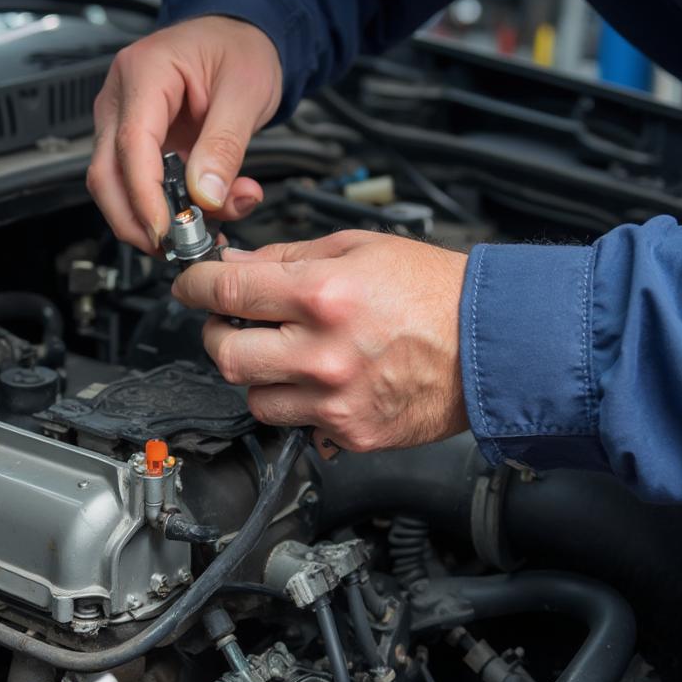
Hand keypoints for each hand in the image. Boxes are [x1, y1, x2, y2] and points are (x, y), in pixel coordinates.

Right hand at [87, 16, 282, 251]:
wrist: (241, 36)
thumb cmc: (240, 49)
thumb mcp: (246, 93)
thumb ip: (225, 146)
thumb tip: (206, 195)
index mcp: (144, 72)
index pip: (131, 144)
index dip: (144, 195)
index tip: (166, 229)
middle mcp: (121, 97)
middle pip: (106, 173)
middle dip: (135, 220)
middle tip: (175, 246)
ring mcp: (122, 120)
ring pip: (115, 184)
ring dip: (150, 218)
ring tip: (197, 231)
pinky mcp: (135, 141)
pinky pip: (137, 183)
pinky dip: (162, 207)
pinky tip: (197, 216)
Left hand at [171, 230, 469, 457]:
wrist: (493, 343)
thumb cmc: (434, 291)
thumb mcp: (358, 248)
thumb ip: (287, 257)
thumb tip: (234, 265)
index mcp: (322, 295)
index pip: (225, 292)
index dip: (193, 286)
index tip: (188, 285)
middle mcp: (323, 352)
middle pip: (225, 354)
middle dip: (217, 335)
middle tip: (230, 322)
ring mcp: (334, 400)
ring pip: (253, 396)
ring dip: (254, 372)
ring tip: (282, 352)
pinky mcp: (349, 433)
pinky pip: (294, 422)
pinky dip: (294, 401)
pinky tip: (318, 379)